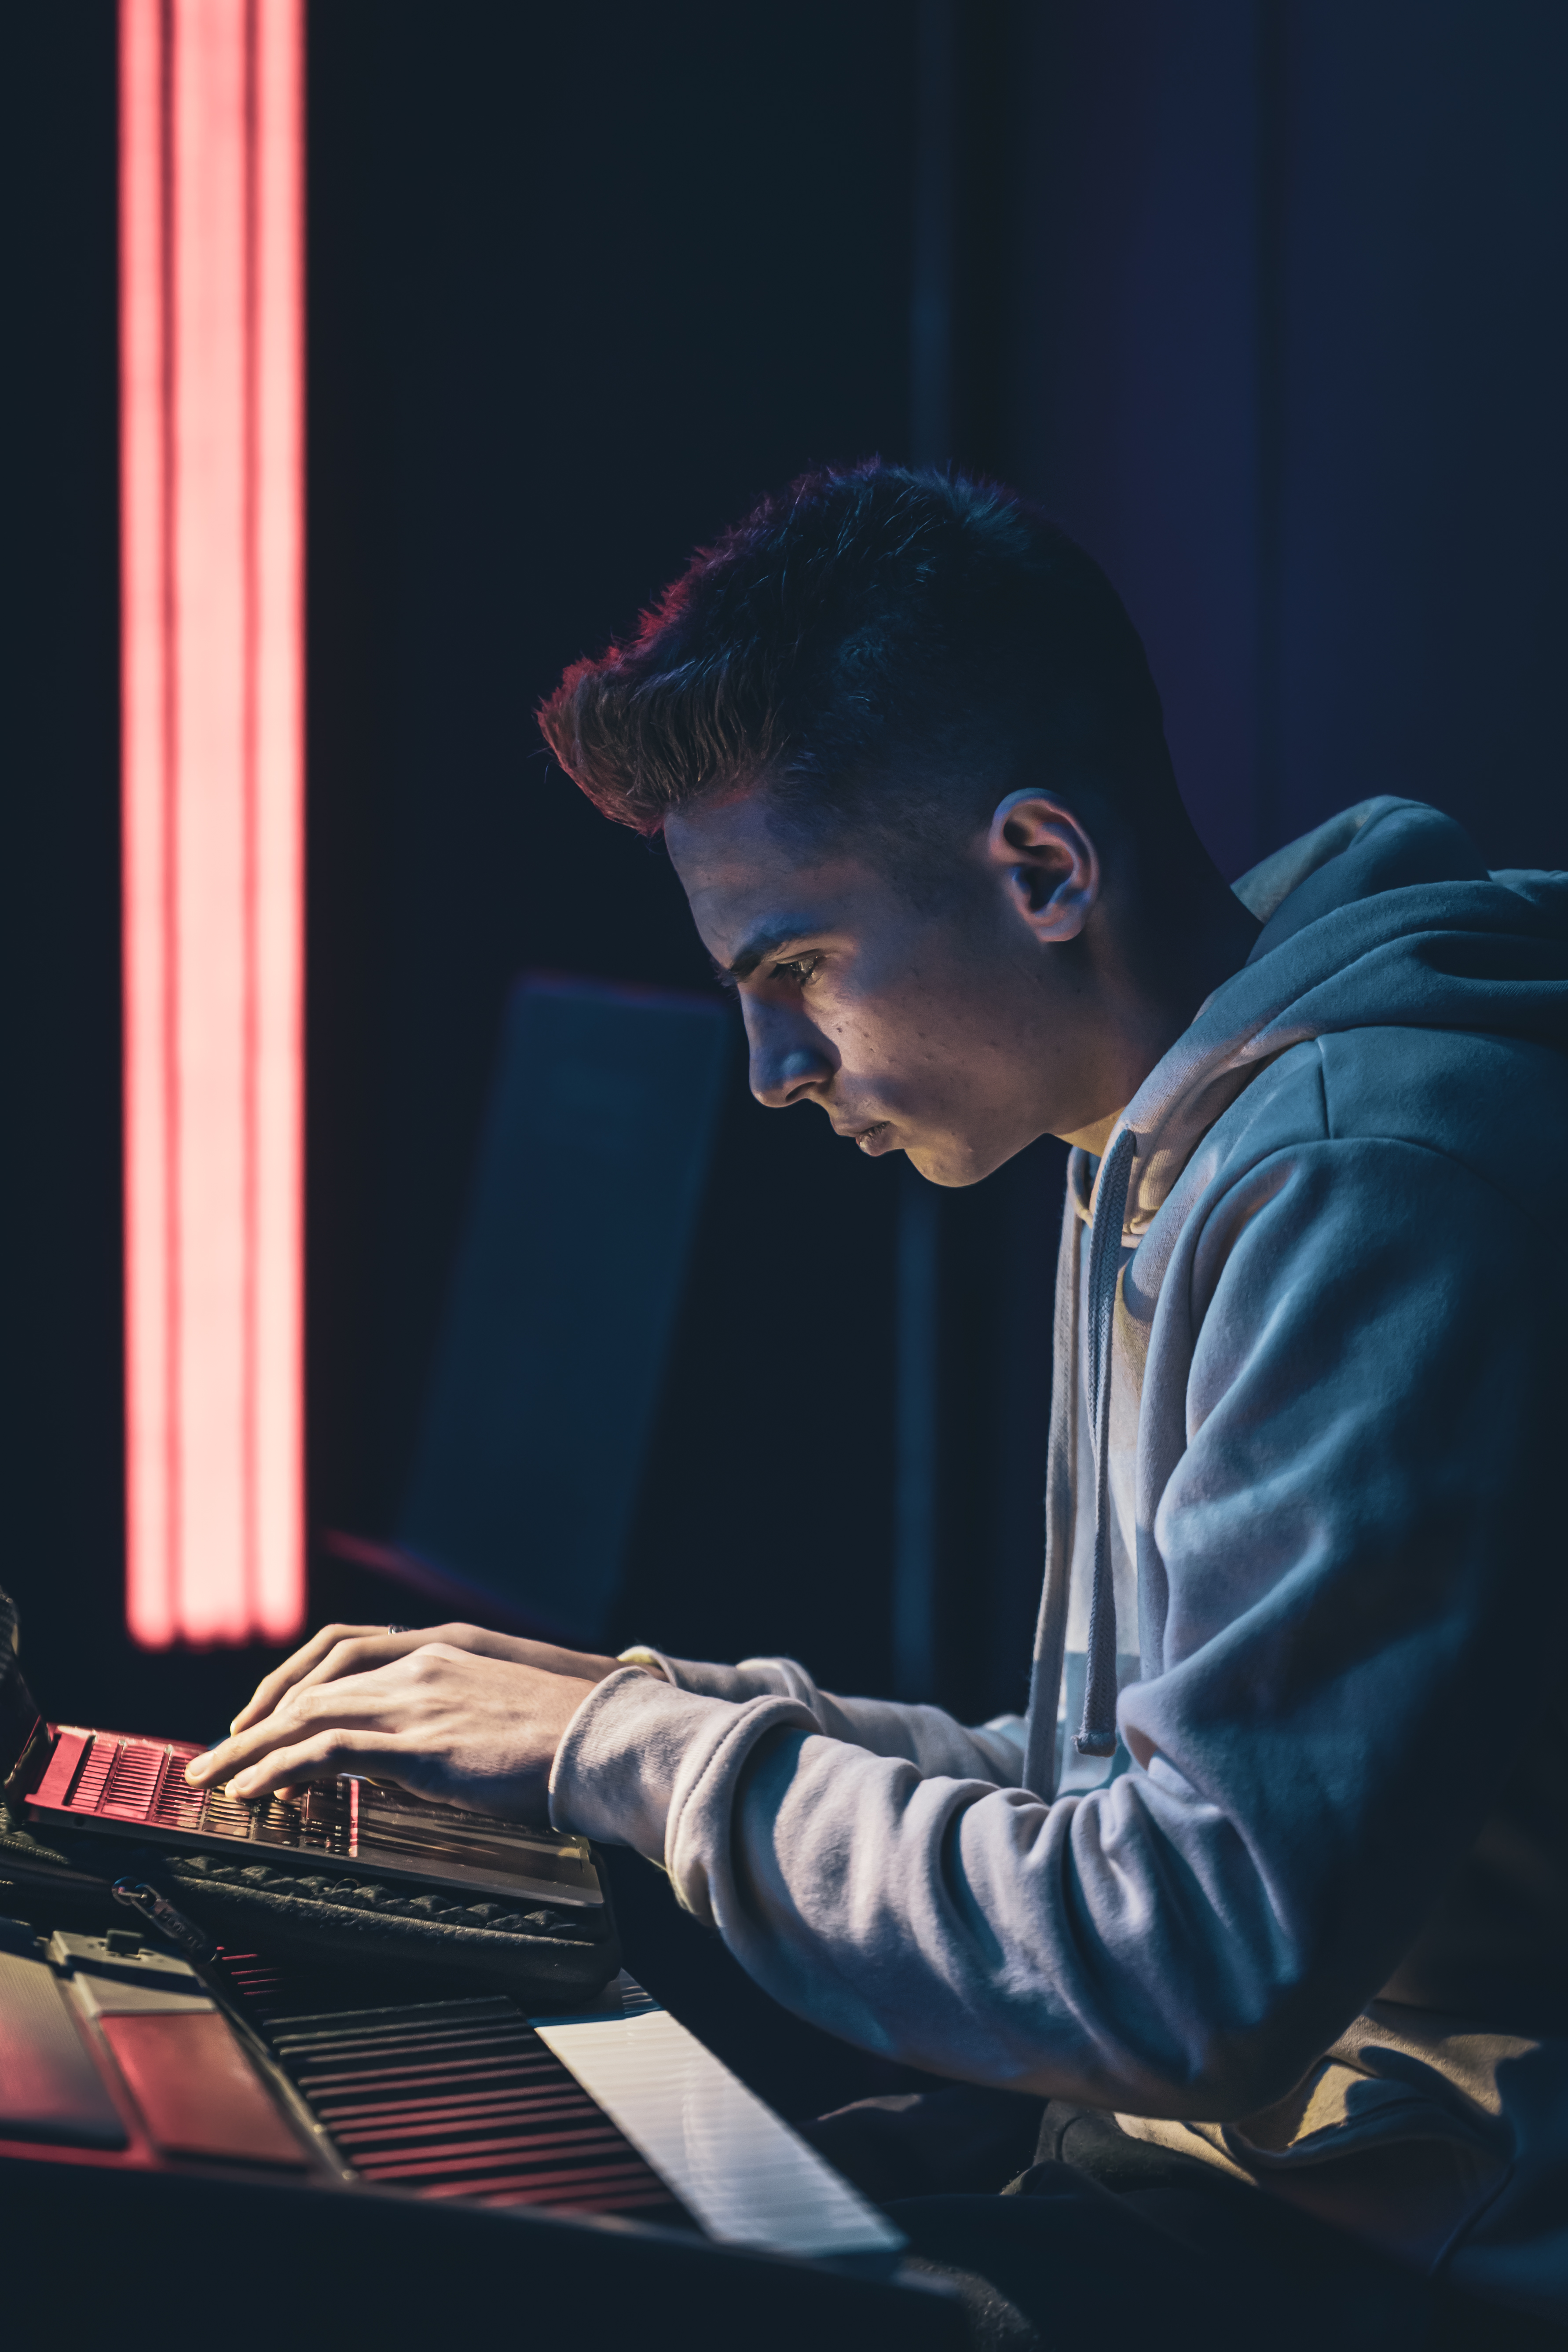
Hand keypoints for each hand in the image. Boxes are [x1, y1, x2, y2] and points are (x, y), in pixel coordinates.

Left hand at [184, 1644, 596, 1822]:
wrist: (607, 1737)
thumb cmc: (568, 1735)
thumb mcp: (498, 1711)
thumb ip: (452, 1719)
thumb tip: (419, 1760)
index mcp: (440, 1653)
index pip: (340, 1663)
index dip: (289, 1695)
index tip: (260, 1727)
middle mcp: (419, 1668)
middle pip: (310, 1690)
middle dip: (253, 1725)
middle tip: (213, 1757)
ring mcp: (418, 1705)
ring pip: (306, 1718)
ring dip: (248, 1750)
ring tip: (212, 1779)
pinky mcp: (421, 1746)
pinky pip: (327, 1753)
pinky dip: (279, 1770)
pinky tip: (253, 1792)